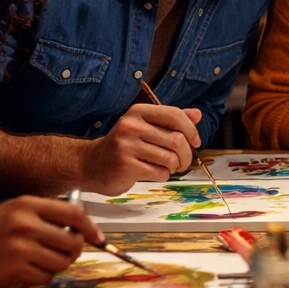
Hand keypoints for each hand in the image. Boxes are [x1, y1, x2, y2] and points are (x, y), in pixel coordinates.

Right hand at [0, 195, 100, 287]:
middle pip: (72, 241)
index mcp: (26, 205)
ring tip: (38, 261)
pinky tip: (25, 271)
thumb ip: (45, 215)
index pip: (73, 213)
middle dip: (72, 251)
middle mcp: (25, 224)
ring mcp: (21, 248)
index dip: (89, 227)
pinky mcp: (16, 270)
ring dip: (56, 265)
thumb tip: (83, 227)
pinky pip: (47, 277)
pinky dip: (41, 277)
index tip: (96, 238)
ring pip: (63, 262)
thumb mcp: (13, 212)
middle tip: (61, 253)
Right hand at [82, 103, 203, 194]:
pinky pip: (159, 172)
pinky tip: (154, 173)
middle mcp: (131, 126)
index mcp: (138, 112)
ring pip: (170, 158)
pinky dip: (163, 175)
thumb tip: (197, 114)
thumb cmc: (123, 146)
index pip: (175, 115)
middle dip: (186, 155)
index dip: (191, 130)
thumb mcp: (144, 126)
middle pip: (176, 140)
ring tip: (168, 167)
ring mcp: (127, 146)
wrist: (91, 164)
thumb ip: (170, 120)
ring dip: (175, 167)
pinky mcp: (125, 165)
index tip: (195, 142)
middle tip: (182, 162)